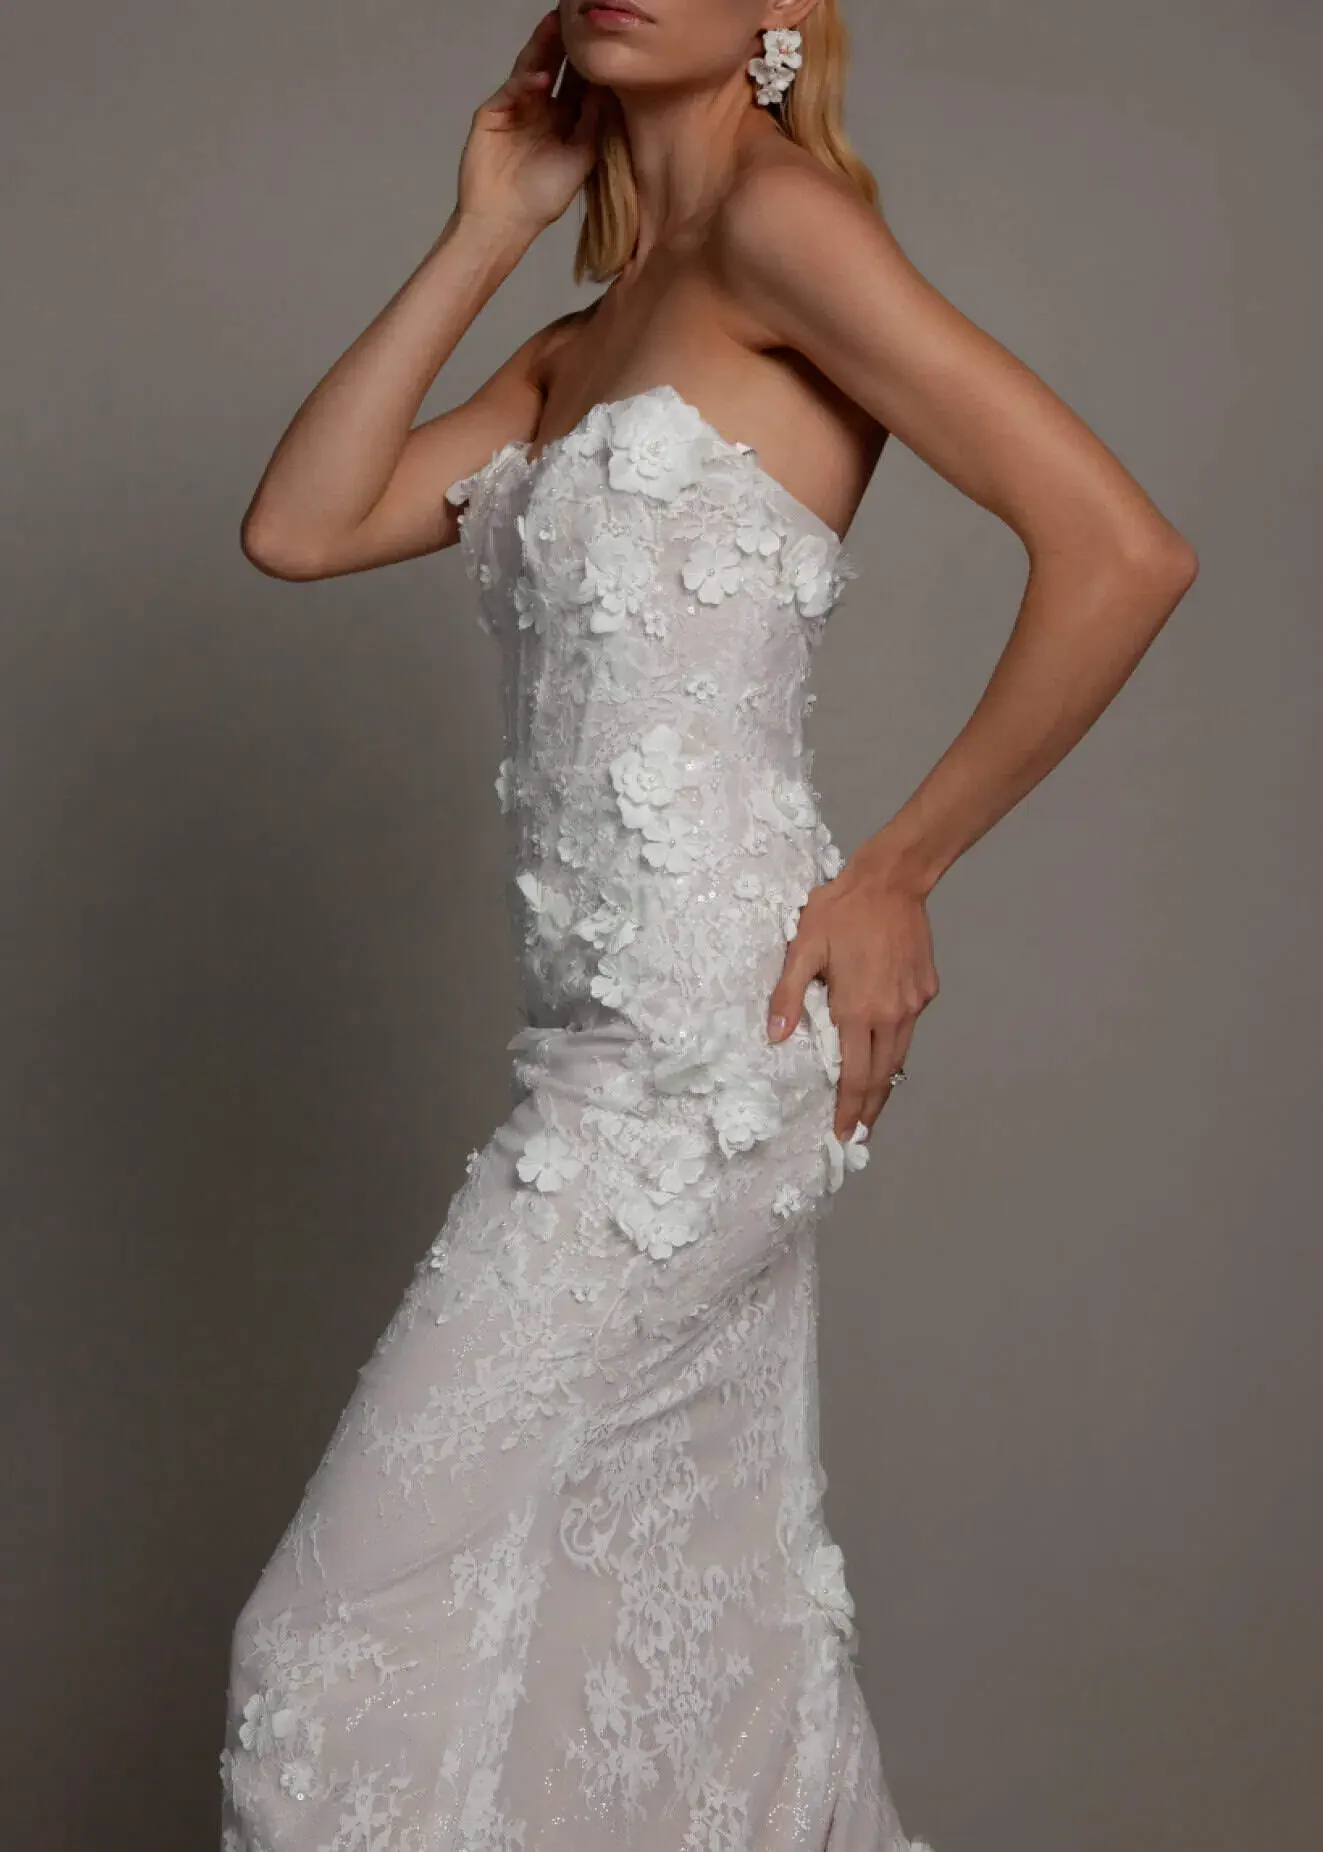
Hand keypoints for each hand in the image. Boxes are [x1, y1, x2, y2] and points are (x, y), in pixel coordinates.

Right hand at [456, 11, 605, 237]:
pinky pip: (512, 90)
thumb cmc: (543, 199)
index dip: (590, 63)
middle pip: (556, 67)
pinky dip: (525, 82)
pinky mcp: (493, 112)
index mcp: (565, 120)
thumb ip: (594, 124)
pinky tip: (539, 78)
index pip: (579, 82)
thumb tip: (608, 89)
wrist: (504, 222)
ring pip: (532, 69)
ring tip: (556, 24)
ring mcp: (517, 107)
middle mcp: (542, 108)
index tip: (605, 40)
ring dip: (543, 47)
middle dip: (566, 44)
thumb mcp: (581, 160)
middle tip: (576, 18)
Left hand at [766, 842, 940, 1140]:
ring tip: (872, 1104)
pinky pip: (909, 1026)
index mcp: (858, 1010)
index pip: (856, 1076)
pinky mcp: (927, 989)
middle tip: (859, 1133)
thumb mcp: (803, 948)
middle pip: (883, 1075)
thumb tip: (776, 1037)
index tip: (844, 1134)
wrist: (893, 880)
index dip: (850, 1109)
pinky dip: (896, 1043)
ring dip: (886, 1082)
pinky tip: (883, 1046)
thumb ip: (789, 996)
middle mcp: (892, 1015)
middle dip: (870, 1108)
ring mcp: (914, 1003)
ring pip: (900, 1054)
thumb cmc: (841, 911)